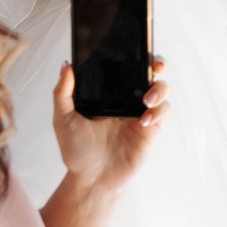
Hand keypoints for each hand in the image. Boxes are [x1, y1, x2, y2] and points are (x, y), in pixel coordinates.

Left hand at [51, 60, 164, 196]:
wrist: (91, 179)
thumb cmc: (77, 150)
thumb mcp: (63, 119)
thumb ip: (62, 93)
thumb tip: (67, 66)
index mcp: (109, 92)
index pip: (126, 66)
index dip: (135, 54)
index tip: (135, 47)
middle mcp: (128, 99)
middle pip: (151, 72)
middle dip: (157, 64)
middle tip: (154, 66)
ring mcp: (142, 112)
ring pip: (162, 89)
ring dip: (160, 88)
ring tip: (147, 99)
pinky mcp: (152, 129)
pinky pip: (163, 112)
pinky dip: (157, 112)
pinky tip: (143, 120)